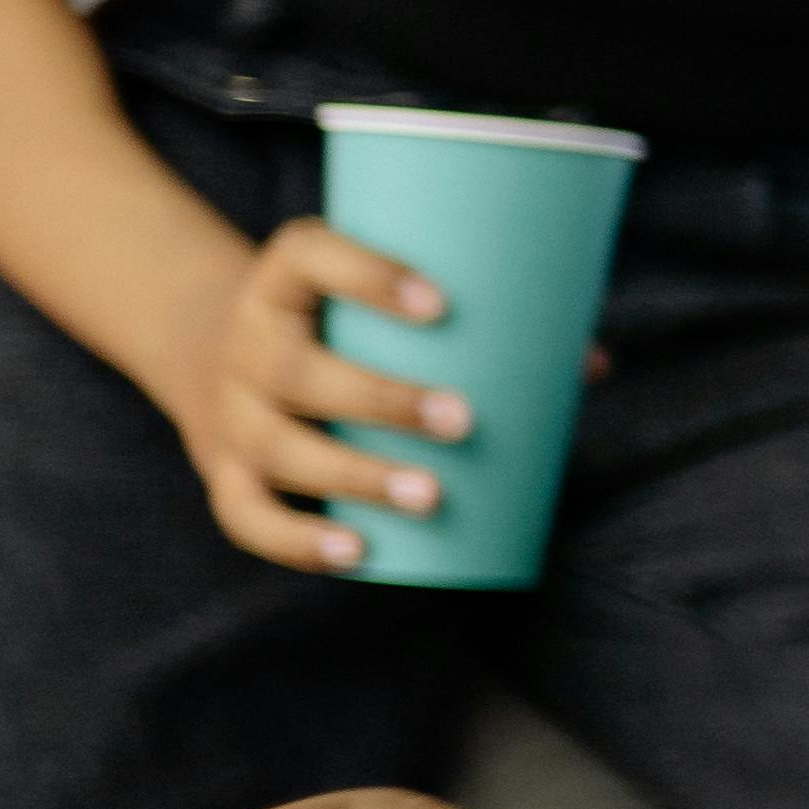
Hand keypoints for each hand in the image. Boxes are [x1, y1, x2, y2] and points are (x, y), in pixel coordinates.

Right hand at [170, 215, 465, 573]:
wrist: (216, 354)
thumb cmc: (342, 323)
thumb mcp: (378, 300)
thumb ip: (478, 319)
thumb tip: (591, 364)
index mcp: (284, 278)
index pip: (308, 257)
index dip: (367, 275)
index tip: (442, 302)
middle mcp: (245, 341)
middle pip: (296, 371)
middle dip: (381, 399)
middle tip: (463, 418)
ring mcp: (227, 413)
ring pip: (279, 448)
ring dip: (355, 476)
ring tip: (431, 496)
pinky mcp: (223, 473)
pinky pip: (247, 515)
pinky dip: (298, 540)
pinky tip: (357, 550)